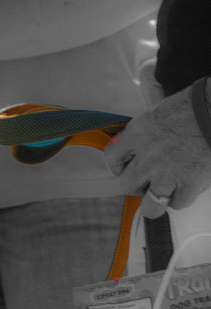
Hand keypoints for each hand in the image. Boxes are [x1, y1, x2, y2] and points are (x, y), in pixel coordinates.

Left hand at [104, 80, 210, 218]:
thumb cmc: (198, 103)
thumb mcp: (162, 106)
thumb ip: (146, 123)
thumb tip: (135, 109)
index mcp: (138, 133)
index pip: (111, 157)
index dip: (118, 165)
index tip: (127, 166)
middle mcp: (147, 156)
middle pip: (126, 186)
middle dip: (138, 185)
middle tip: (150, 180)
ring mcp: (167, 172)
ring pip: (149, 205)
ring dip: (156, 200)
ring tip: (166, 192)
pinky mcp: (189, 183)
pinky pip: (177, 203)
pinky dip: (183, 198)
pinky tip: (189, 187)